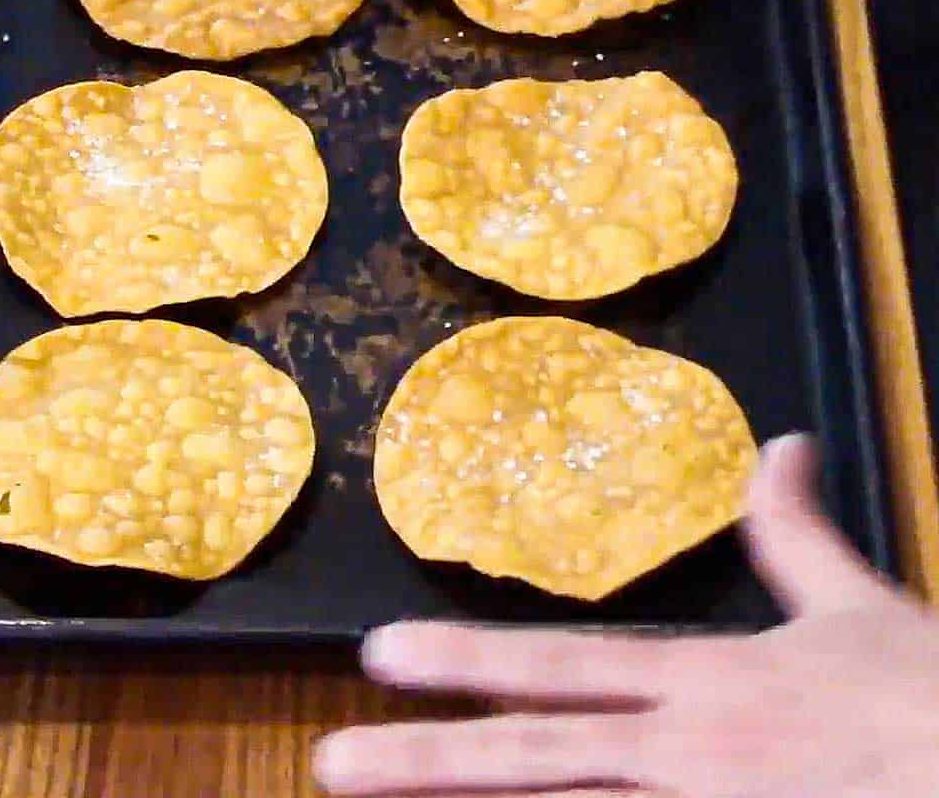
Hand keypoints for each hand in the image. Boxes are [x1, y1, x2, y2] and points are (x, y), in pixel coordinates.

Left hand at [313, 434, 938, 796]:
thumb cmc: (923, 701)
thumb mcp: (856, 604)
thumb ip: (795, 531)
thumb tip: (781, 446)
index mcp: (704, 686)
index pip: (561, 667)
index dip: (468, 660)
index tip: (381, 655)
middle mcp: (682, 759)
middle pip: (534, 758)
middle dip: (427, 762)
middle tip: (331, 764)